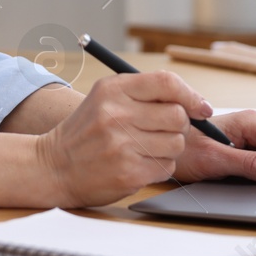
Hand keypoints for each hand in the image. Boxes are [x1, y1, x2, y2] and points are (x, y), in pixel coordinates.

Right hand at [34, 72, 214, 207]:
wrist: (54, 165)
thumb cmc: (87, 131)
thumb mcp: (106, 98)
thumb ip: (146, 93)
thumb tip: (198, 104)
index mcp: (112, 90)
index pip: (167, 82)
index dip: (191, 95)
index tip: (200, 108)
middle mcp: (116, 114)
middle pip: (178, 116)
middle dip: (179, 125)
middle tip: (162, 130)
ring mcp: (122, 145)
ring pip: (176, 143)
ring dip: (169, 148)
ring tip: (145, 148)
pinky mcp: (129, 173)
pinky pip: (167, 167)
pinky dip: (159, 167)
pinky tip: (138, 163)